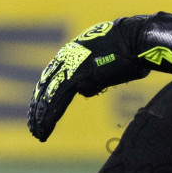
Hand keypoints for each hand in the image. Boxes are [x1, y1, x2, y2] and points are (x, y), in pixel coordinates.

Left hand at [27, 13, 171, 140]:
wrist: (138, 40)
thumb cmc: (133, 51)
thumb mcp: (110, 64)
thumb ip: (95, 76)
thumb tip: (84, 90)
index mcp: (75, 50)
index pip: (54, 74)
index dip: (46, 91)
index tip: (41, 106)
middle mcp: (67, 55)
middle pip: (46, 84)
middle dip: (38, 105)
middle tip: (33, 123)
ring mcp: (70, 65)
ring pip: (48, 95)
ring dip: (40, 116)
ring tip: (37, 132)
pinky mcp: (75, 76)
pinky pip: (56, 100)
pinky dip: (48, 117)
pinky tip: (43, 130)